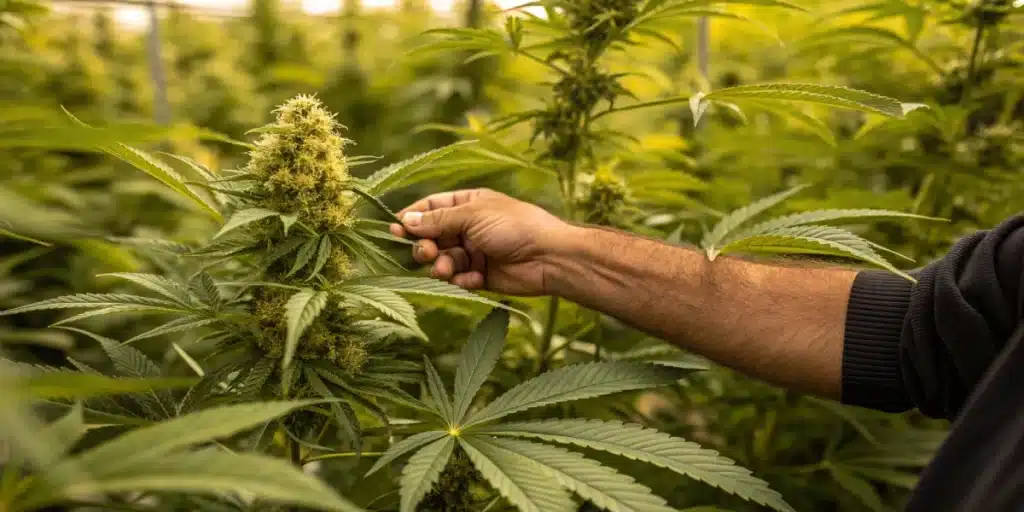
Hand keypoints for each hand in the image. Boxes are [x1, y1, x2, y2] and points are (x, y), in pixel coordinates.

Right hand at [389, 188, 571, 295]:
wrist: (549, 256)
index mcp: (468, 204)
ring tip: (445, 270)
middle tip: (425, 254)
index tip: (394, 230)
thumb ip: (437, 220)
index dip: (412, 218)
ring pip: (443, 260)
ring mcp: (475, 252)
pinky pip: (460, 279)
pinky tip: (473, 280)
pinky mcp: (482, 276)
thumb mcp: (473, 215)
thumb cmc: (514, 226)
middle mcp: (469, 227)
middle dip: (425, 247)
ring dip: (441, 266)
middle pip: (432, 237)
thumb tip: (405, 220)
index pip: (431, 208)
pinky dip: (462, 280)